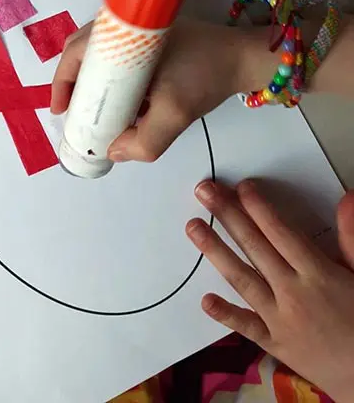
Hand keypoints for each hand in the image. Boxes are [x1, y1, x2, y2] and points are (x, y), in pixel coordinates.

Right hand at [51, 18, 275, 162]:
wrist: (246, 60)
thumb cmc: (207, 76)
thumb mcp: (175, 113)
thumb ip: (144, 141)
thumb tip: (112, 151)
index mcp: (123, 32)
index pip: (76, 50)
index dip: (62, 81)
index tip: (60, 110)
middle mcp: (125, 28)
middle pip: (84, 52)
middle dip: (75, 84)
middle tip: (75, 114)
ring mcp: (138, 35)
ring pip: (101, 58)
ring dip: (93, 84)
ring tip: (93, 113)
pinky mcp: (151, 43)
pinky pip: (119, 62)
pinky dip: (111, 82)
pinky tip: (118, 104)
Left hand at [187, 180, 353, 402]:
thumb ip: (352, 238)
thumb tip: (348, 198)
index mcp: (318, 274)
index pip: (281, 233)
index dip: (259, 208)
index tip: (240, 186)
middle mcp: (293, 292)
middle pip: (255, 247)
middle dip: (228, 215)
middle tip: (203, 190)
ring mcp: (280, 319)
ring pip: (242, 279)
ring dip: (215, 251)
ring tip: (192, 227)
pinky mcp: (275, 344)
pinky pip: (246, 327)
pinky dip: (226, 313)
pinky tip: (205, 299)